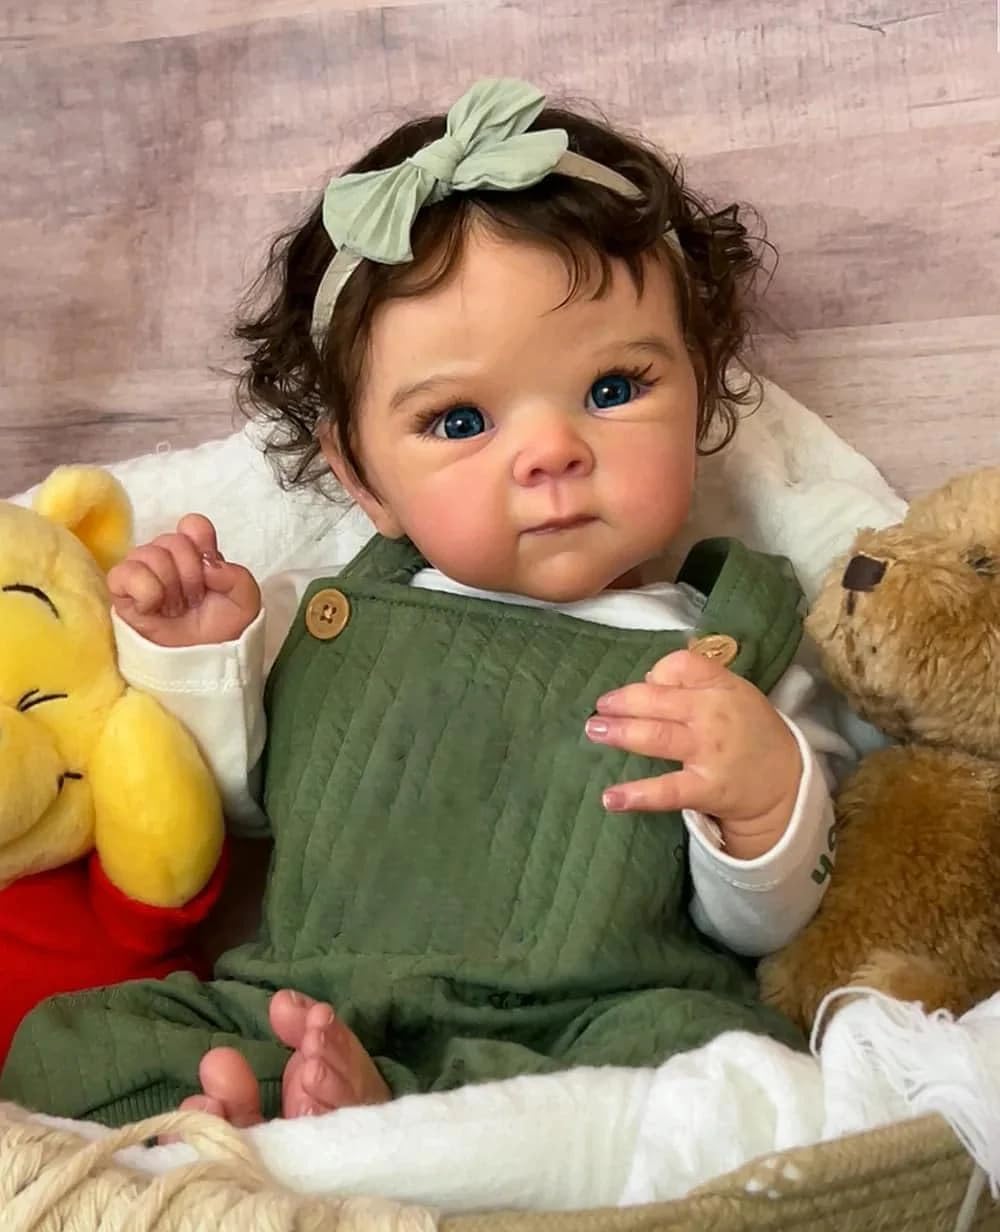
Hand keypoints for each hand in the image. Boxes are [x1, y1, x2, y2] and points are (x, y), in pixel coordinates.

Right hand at [108, 514, 260, 646]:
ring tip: (175, 609)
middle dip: (190, 575)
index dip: (202, 542)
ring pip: (149, 554)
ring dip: (169, 586)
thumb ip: (237, 575)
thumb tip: (208, 564)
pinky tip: (153, 608)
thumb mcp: (246, 603)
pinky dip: (145, 590)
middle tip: (193, 601)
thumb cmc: (220, 631)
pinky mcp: (122, 592)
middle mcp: (168, 558)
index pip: (193, 524)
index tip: (210, 572)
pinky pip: (124, 573)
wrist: (201, 664)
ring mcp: (143, 573)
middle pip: (173, 540)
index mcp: (197, 554)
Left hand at [585, 649, 801, 859]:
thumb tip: (647, 679)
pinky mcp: (705, 789)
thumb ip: (694, 681)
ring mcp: (708, 753)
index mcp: (721, 687)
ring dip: (621, 733)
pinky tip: (610, 797)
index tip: (646, 684)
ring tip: (595, 731)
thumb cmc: (750, 730)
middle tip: (599, 707)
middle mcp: (713, 715)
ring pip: (657, 738)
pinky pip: (666, 791)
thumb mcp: (733, 693)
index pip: (681, 665)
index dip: (658, 672)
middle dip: (623, 701)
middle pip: (659, 700)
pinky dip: (637, 795)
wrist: (786, 781)